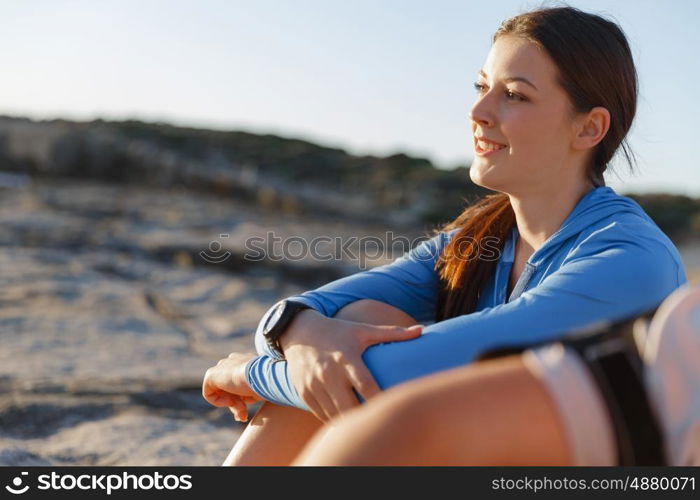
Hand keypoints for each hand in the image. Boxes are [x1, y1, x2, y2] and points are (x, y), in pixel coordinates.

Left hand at [202, 352, 261, 421]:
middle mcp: (233, 361)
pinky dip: (219, 402)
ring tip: (242, 408)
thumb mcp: (260, 392)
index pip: (238, 384)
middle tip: (243, 416)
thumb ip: (248, 396)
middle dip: (237, 405)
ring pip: (222, 393)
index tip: (247, 412)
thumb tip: (241, 411)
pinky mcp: (211, 374)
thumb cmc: (268, 384)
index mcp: (246, 362)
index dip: (242, 400)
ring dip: (233, 404)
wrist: (263, 376)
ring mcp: (222, 366)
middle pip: (230, 389)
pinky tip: (231, 401)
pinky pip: (209, 393)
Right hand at [281, 313, 422, 421]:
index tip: (393, 407)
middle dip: (363, 416)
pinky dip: (334, 419)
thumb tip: (421, 330)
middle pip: (348, 406)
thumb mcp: (363, 330)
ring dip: (349, 421)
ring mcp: (314, 385)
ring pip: (334, 414)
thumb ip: (392, 333)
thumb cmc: (338, 331)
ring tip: (365, 423)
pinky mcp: (304, 393)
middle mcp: (329, 373)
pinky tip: (347, 420)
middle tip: (379, 420)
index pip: (365, 384)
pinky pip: (322, 415)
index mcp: (346, 358)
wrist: (299, 332)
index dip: (379, 399)